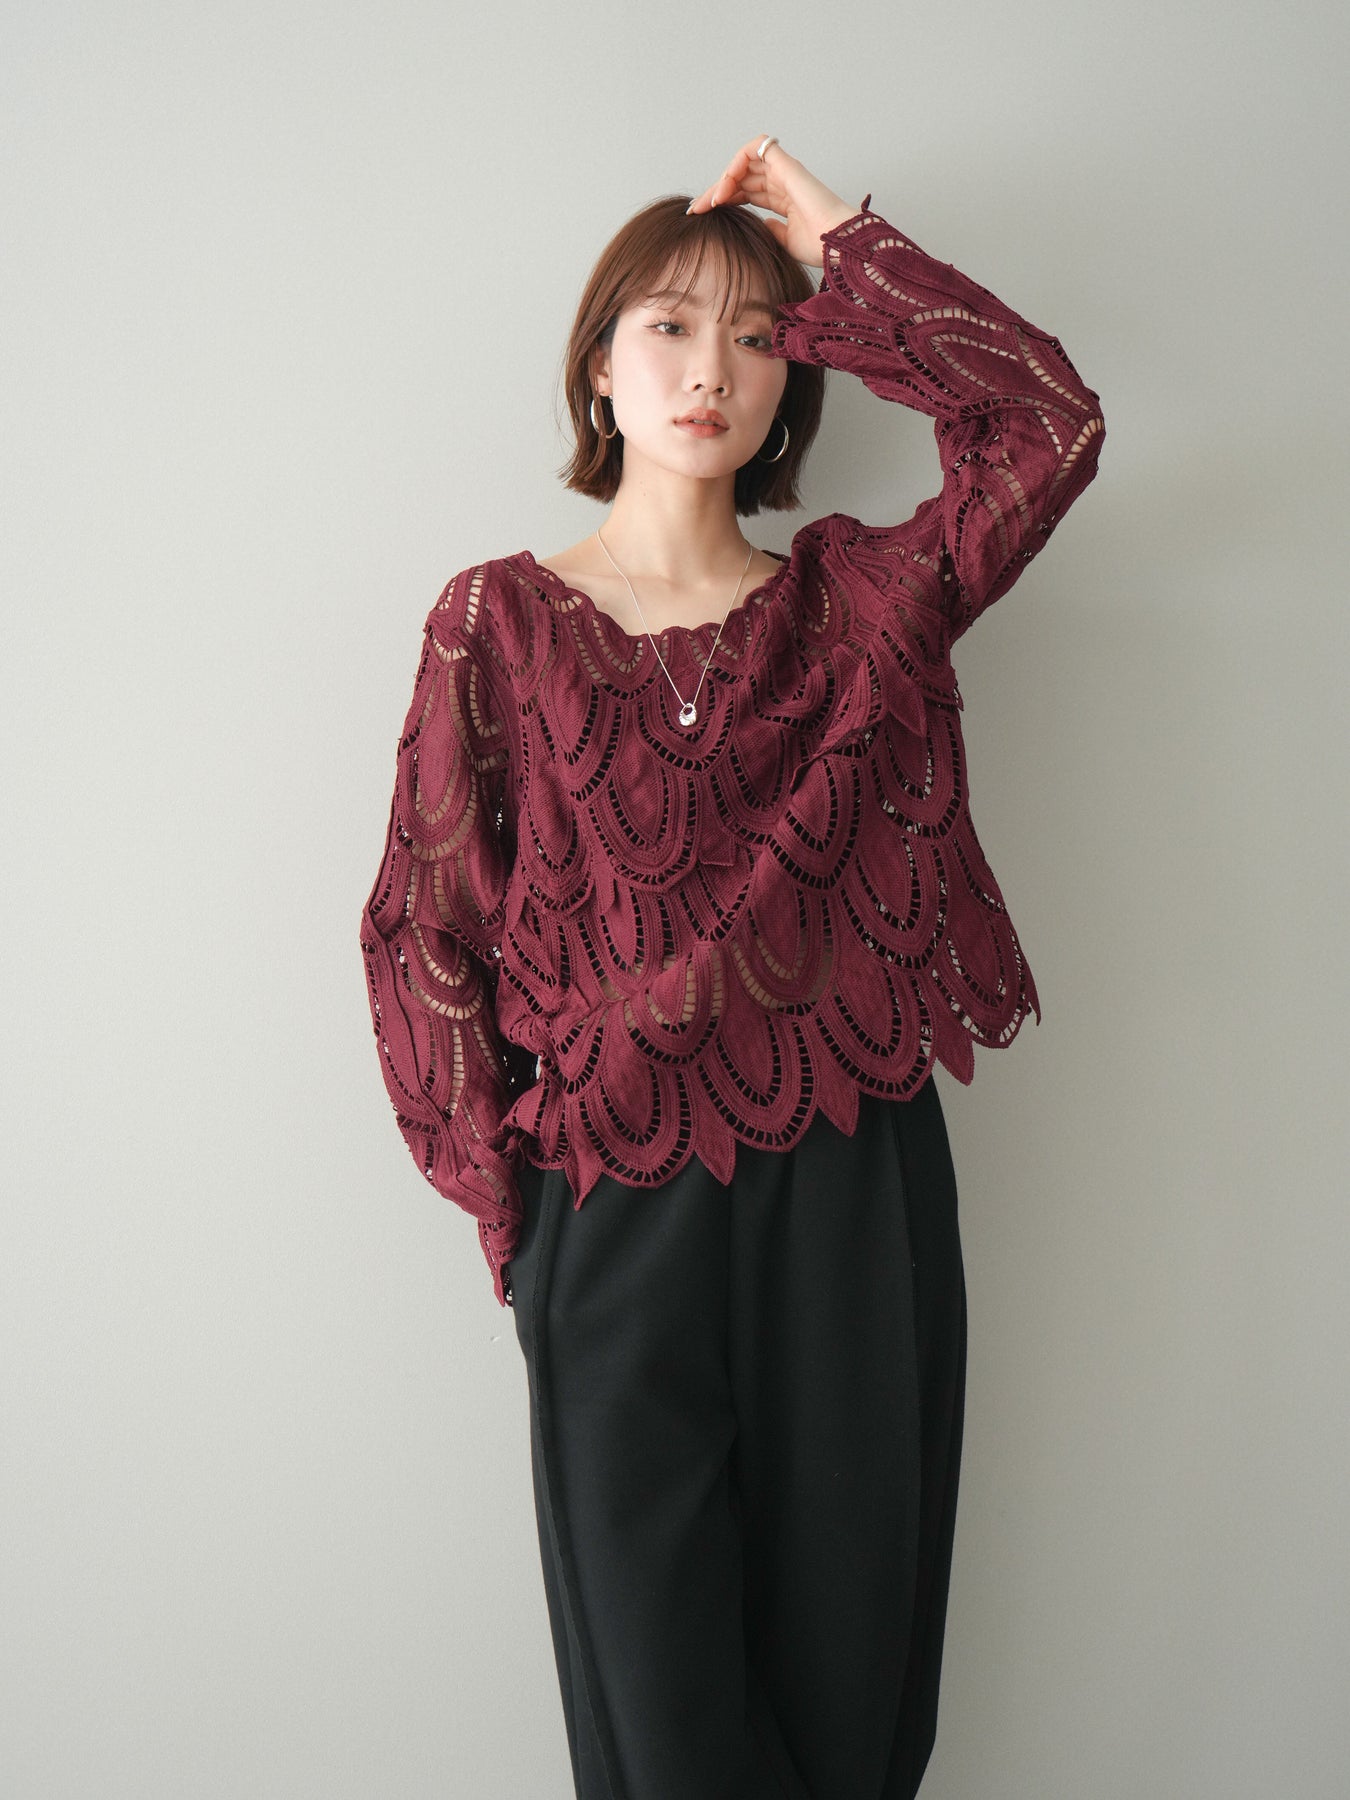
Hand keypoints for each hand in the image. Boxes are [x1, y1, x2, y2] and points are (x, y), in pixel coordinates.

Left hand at [686, 136, 860, 267]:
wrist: (835, 245)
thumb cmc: (819, 246)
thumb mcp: (785, 241)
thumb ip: (772, 230)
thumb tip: (760, 225)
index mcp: (784, 199)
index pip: (746, 191)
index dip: (724, 199)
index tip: (703, 215)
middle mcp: (783, 181)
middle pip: (741, 177)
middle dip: (716, 191)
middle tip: (697, 209)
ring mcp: (785, 171)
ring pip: (744, 162)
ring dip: (723, 179)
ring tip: (710, 202)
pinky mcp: (786, 165)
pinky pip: (755, 148)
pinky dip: (736, 164)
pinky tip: (725, 187)